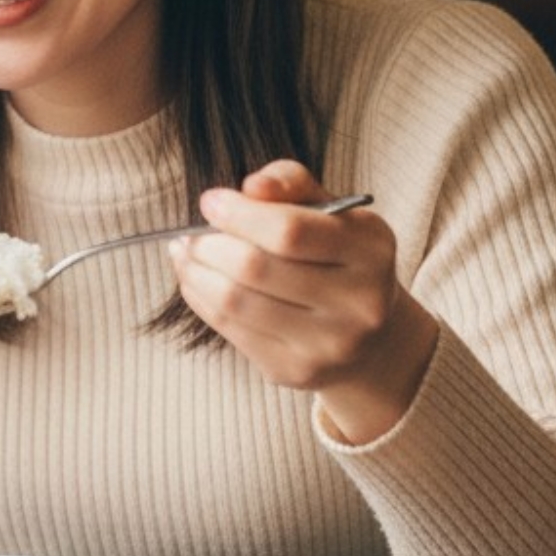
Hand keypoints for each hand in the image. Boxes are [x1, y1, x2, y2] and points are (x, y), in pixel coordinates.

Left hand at [169, 159, 439, 443]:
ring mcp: (329, 344)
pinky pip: (231, 330)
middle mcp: (360, 302)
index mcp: (371, 251)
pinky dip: (201, 300)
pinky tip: (195, 281)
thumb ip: (291, 184)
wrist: (370, 334)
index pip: (291, 231)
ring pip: (236, 302)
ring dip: (195, 273)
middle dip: (208, 245)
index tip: (209, 201)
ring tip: (184, 253)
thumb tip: (252, 186)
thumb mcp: (330, 211)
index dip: (239, 214)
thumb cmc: (336, 256)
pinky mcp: (297, 370)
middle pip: (255, 268)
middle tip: (189, 234)